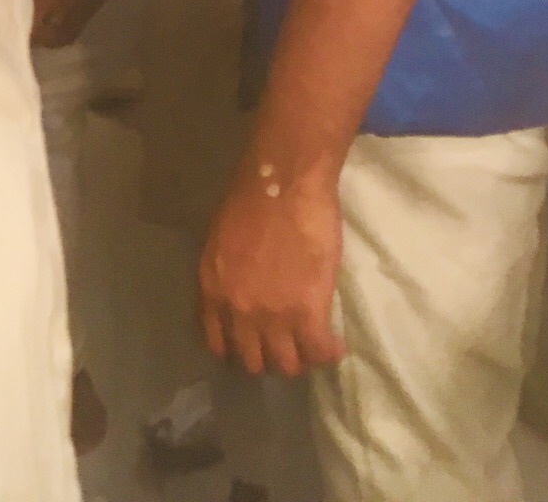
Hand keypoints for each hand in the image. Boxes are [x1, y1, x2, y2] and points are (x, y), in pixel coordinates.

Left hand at [198, 156, 346, 376]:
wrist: (283, 183)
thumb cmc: (251, 197)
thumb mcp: (220, 241)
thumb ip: (226, 274)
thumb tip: (241, 289)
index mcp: (212, 290)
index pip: (218, 344)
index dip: (238, 347)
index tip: (254, 342)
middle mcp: (238, 311)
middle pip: (253, 361)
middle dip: (269, 357)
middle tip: (286, 344)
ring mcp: (273, 317)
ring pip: (287, 365)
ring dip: (300, 358)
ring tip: (311, 345)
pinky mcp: (308, 313)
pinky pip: (318, 352)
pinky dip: (328, 353)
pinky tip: (335, 345)